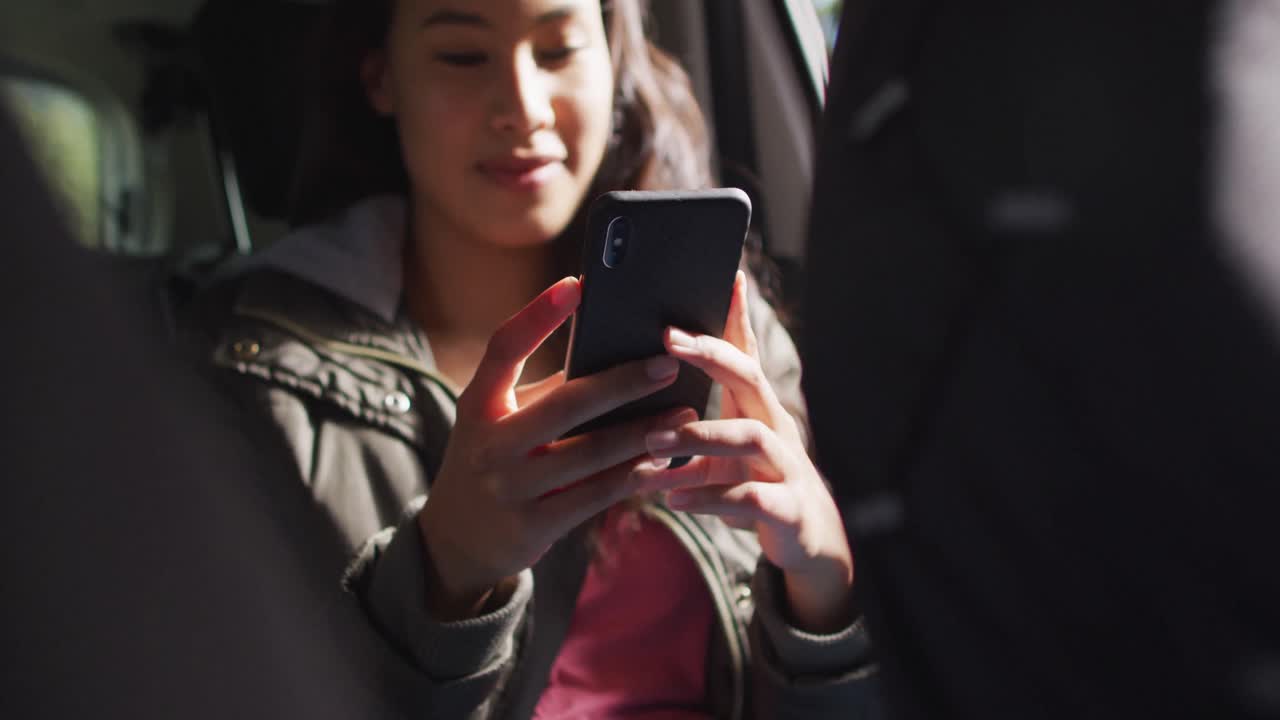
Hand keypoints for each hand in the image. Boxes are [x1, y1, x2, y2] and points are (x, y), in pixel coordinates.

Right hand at [417, 277, 696, 619]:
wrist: (458, 539)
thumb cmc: (497, 458)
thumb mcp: (501, 420)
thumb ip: (547, 391)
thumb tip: (617, 352)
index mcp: (478, 403)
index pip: (503, 348)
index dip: (538, 314)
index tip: (578, 284)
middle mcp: (490, 443)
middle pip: (565, 404)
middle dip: (623, 382)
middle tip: (668, 363)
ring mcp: (510, 487)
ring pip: (591, 453)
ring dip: (643, 432)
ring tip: (684, 413)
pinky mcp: (534, 525)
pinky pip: (596, 495)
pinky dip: (634, 475)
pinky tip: (664, 459)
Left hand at [646, 272, 855, 632]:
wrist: (810, 542)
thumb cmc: (756, 483)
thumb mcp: (725, 450)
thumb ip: (688, 427)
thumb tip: (633, 401)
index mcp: (756, 408)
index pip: (745, 352)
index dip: (735, 315)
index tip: (722, 276)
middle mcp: (776, 427)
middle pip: (750, 378)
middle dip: (711, 355)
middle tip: (667, 340)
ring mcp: (787, 467)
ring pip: (750, 437)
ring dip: (699, 435)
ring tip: (651, 440)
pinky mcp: (789, 510)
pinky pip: (750, 498)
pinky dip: (707, 497)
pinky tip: (669, 499)